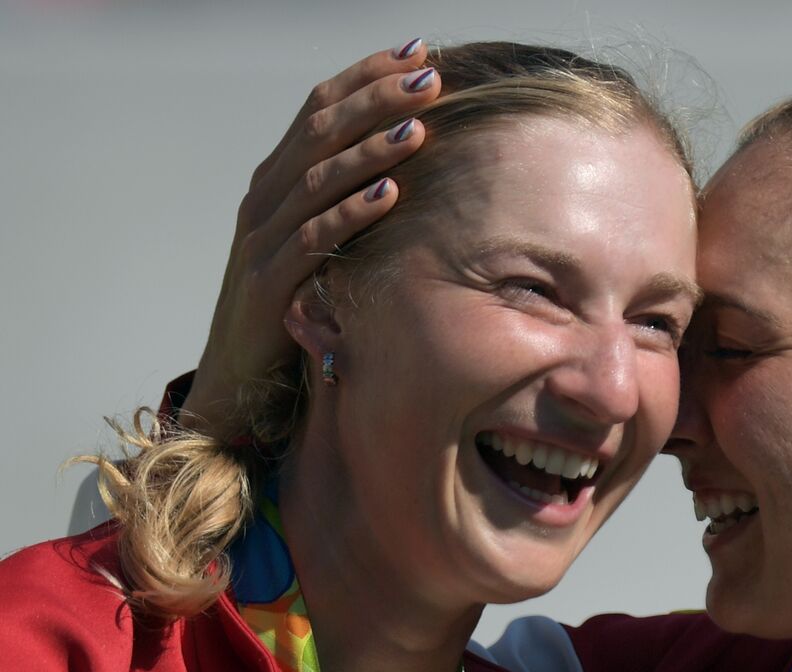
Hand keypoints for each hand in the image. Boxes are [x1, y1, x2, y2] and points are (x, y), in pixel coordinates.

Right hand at [181, 40, 440, 434]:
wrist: (240, 375)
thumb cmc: (293, 303)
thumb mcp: (319, 241)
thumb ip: (346, 200)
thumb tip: (410, 160)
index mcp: (276, 180)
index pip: (318, 108)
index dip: (365, 76)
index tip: (419, 54)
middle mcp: (263, 199)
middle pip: (319, 132)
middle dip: (375, 100)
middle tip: (430, 79)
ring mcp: (259, 239)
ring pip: (316, 179)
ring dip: (370, 150)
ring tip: (418, 128)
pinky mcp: (266, 284)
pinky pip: (311, 239)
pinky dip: (350, 214)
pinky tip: (389, 195)